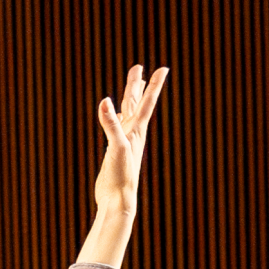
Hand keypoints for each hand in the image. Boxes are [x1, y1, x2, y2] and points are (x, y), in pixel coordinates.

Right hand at [93, 62, 168, 214]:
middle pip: (135, 104)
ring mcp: (123, 143)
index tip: (164, 68)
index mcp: (136, 131)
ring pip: (126, 115)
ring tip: (132, 87)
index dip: (154, 85)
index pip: (146, 102)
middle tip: (139, 68)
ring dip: (129, 100)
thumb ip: (110, 124)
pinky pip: (116, 129)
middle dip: (137, 86)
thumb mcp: (116, 147)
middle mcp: (132, 134)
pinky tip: (116, 117)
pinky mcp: (114, 152)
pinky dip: (116, 119)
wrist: (117, 201)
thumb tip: (104, 101)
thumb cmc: (121, 177)